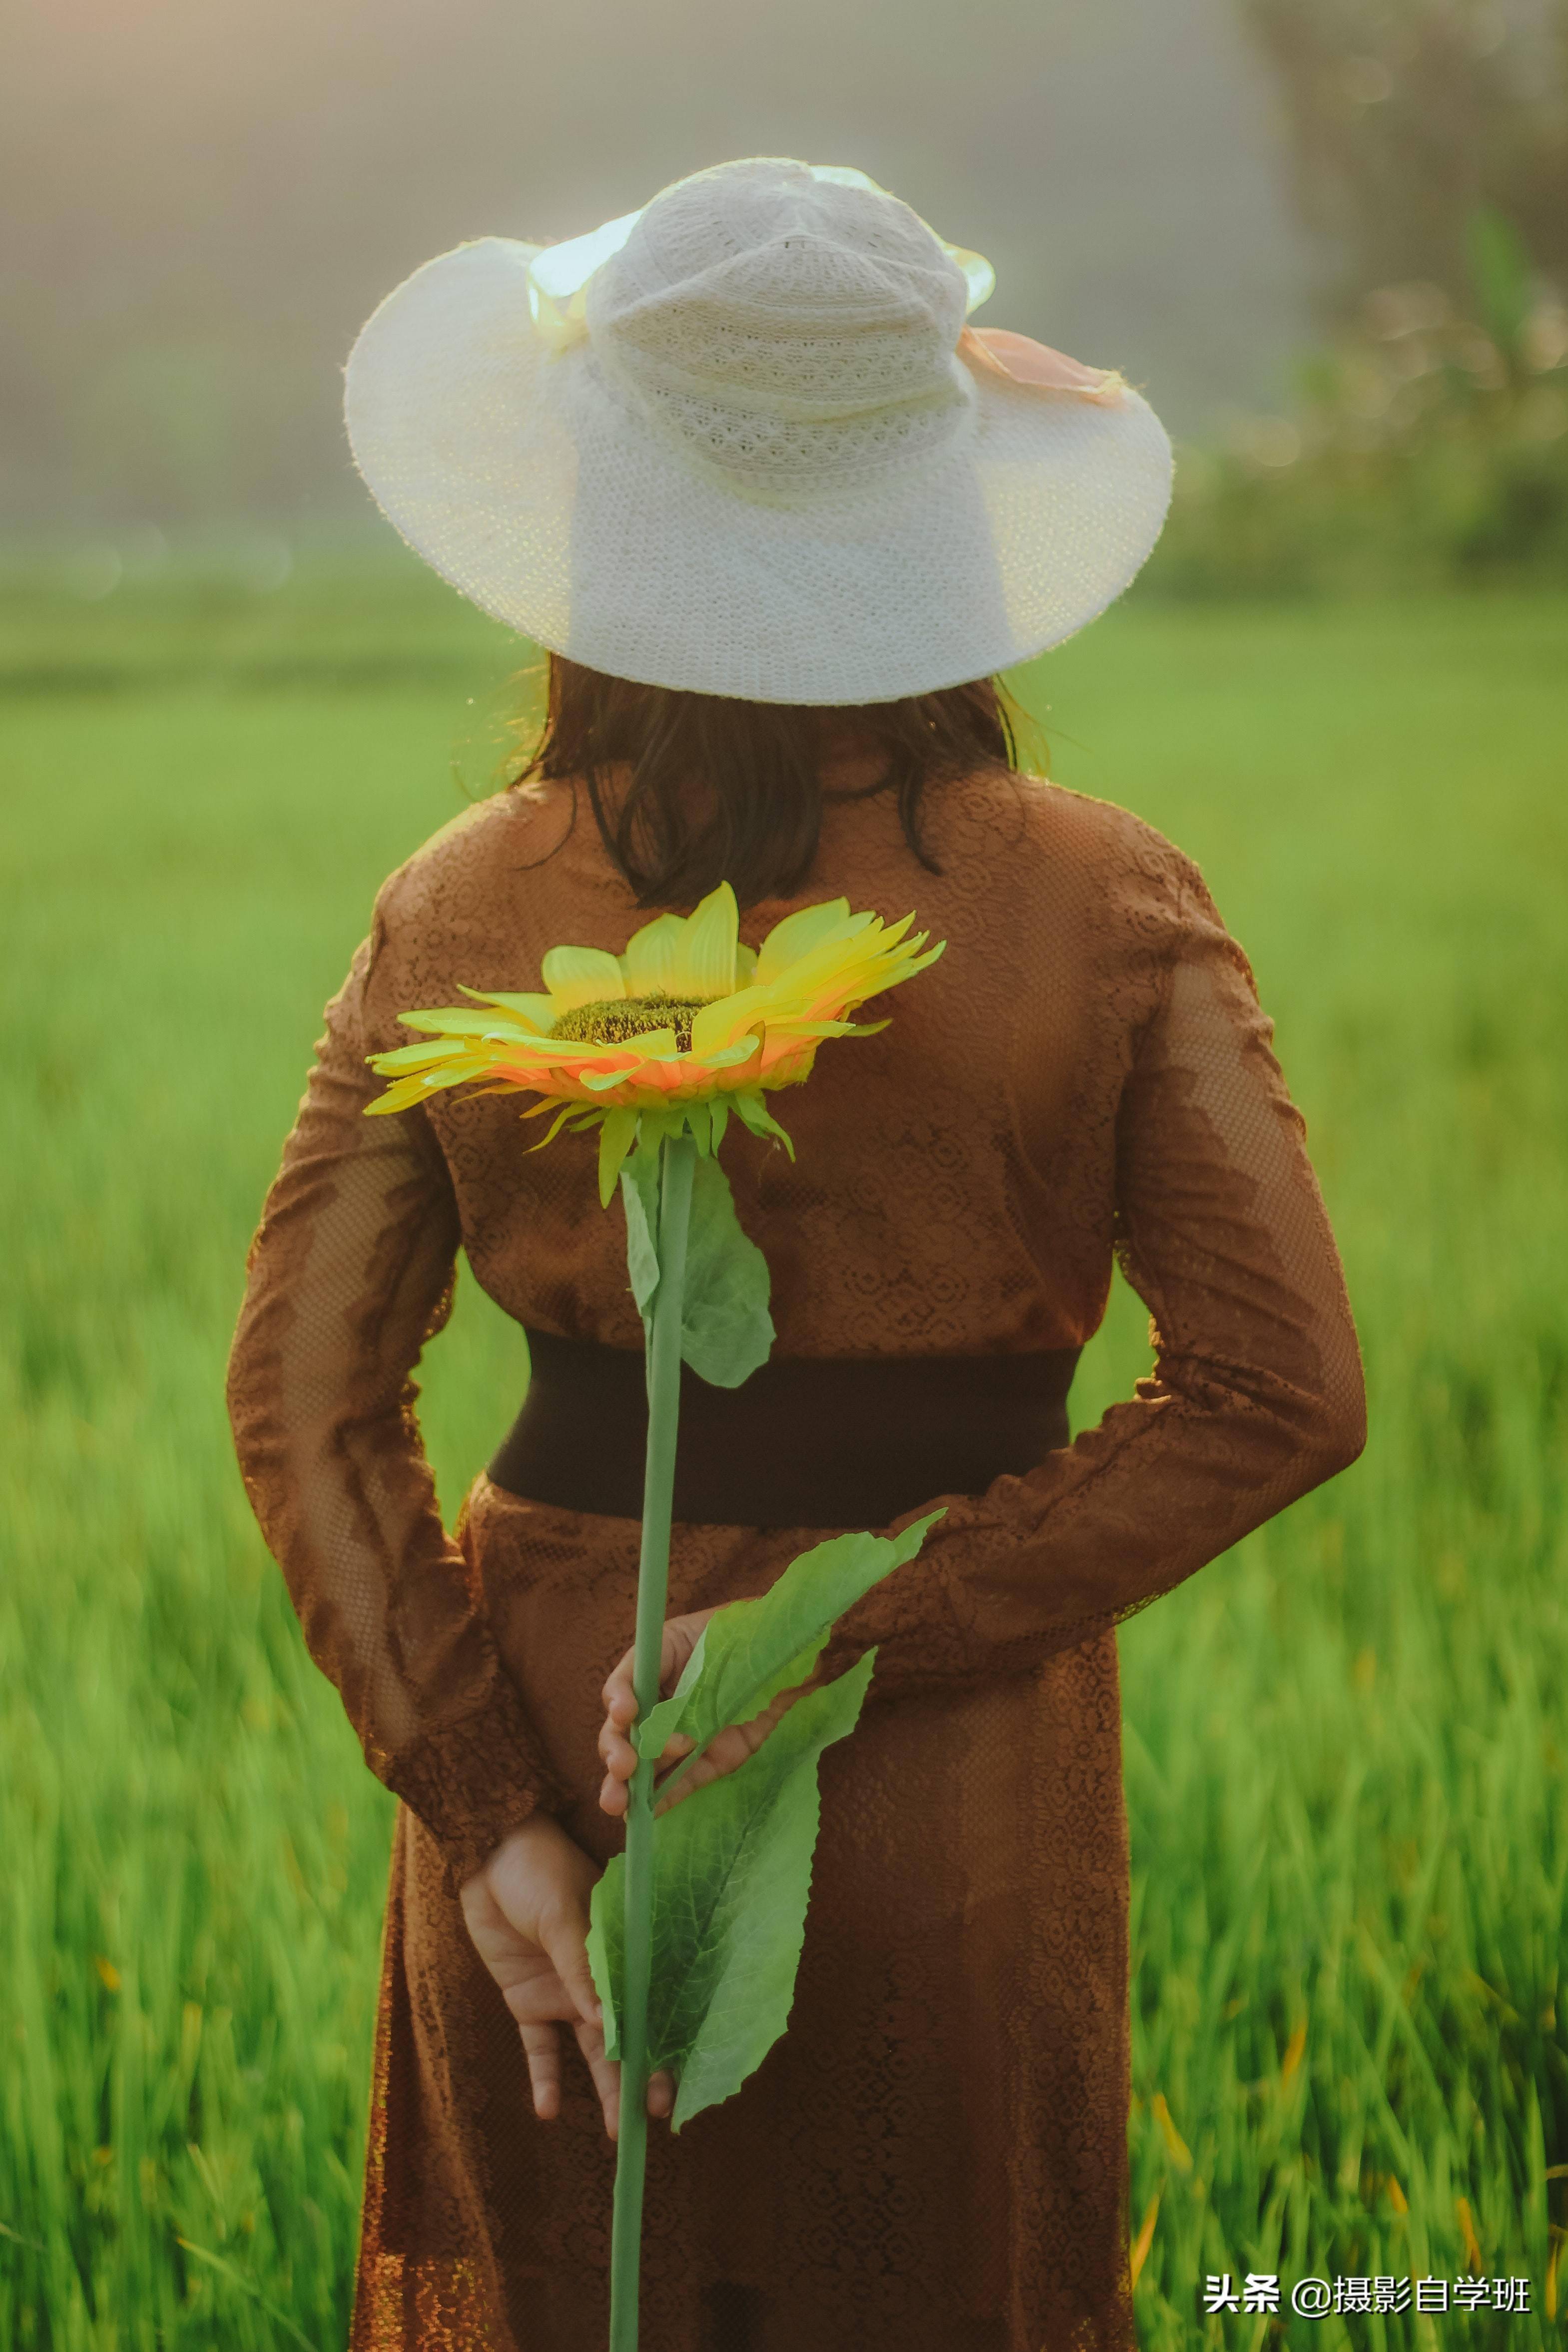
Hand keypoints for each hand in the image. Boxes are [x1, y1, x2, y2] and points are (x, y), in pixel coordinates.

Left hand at [459, 1815, 675, 2136]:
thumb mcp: (564, 1912)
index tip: (673, 2085)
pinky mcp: (528, 1999)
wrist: (487, 1852)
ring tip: (617, 2133)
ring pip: (590, 2052)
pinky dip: (544, 2077)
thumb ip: (581, 1966)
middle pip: (625, 2038)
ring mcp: (565, 1991)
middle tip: (647, 2123)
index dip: (662, 2043)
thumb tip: (605, 2022)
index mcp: (621, 1950)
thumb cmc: (538, 1868)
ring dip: (603, 2089)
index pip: (648, 2004)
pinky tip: (549, 2110)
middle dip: (638, 2080)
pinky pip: (539, 2046)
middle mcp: (598, 1979)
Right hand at [597, 1605, 818, 1820]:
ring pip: (640, 1762)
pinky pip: (676, 1783)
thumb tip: (744, 1649)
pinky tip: (644, 1818)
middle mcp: (661, 1699)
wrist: (788, 1661)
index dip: (621, 1696)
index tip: (627, 1712)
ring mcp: (678, 1734)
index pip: (630, 1678)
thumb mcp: (742, 1624)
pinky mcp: (702, 1762)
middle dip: (617, 1748)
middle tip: (624, 1766)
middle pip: (623, 1727)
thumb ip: (732, 1636)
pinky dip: (660, 1800)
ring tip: (617, 1804)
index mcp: (662, 1658)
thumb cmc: (758, 1633)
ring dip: (624, 1784)